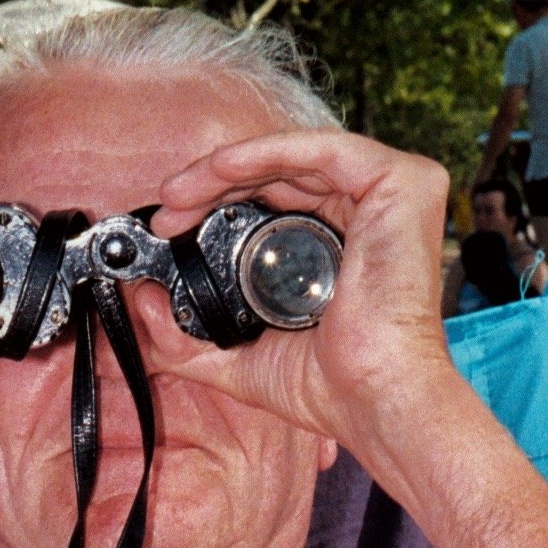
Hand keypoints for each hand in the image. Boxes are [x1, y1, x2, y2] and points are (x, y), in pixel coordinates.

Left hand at [152, 129, 458, 458]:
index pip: (276, 202)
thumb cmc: (334, 387)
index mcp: (344, 245)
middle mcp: (371, 214)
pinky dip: (264, 152)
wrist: (376, 400)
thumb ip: (188, 338)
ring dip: (225, 168)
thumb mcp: (243, 359)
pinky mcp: (404, 182)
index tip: (170, 228)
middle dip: (212, 186)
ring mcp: (394, 195)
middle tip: (166, 210)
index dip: (218, 204)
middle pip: (280, 176)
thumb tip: (143, 301)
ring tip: (178, 195)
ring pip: (294, 156)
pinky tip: (220, 169)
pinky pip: (320, 148)